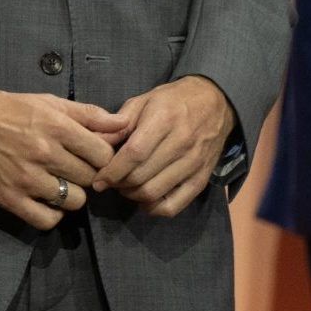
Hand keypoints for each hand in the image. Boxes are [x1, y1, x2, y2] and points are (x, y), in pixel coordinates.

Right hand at [0, 89, 131, 230]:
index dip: (103, 156)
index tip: (92, 156)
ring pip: (74, 201)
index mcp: (56, 126)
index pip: (103, 153)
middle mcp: (44, 153)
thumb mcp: (46, 102)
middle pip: (91, 178)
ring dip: (71, 195)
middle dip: (87, 175)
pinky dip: (52, 214)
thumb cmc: (5, 109)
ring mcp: (26, 178)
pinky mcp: (10, 198)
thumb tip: (122, 123)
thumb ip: (86, 114)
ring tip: (59, 184)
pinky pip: (47, 220)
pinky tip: (46, 201)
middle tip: (74, 170)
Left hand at [92, 76, 235, 217]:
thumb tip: (96, 143)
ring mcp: (194, 164)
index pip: (134, 154)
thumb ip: (118, 123)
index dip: (112, 171)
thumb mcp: (143, 101)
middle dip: (118, 184)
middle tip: (110, 181)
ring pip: (154, 193)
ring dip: (132, 196)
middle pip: (141, 176)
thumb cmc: (172, 101)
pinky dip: (154, 208)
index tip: (98, 180)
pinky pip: (174, 206)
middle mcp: (181, 143)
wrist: (215, 103)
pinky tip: (144, 199)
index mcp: (164, 120)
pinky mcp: (202, 179)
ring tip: (124, 187)